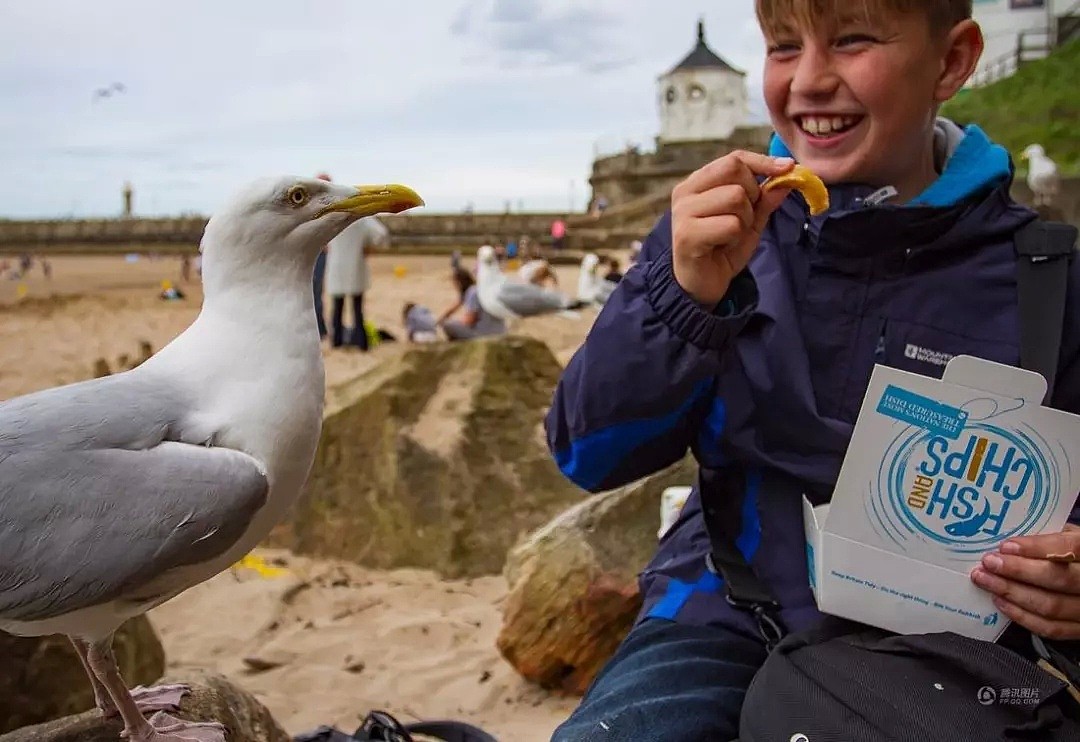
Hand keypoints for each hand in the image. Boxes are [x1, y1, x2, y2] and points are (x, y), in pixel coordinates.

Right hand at [671, 151, 794, 305]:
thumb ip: (765, 198)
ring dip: (744, 220)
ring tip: (731, 236)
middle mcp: (686, 192)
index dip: (762, 161)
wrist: (701, 285)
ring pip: (735, 197)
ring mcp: (683, 212)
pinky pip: (730, 224)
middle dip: (752, 195)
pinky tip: (722, 247)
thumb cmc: (722, 249)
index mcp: (698, 183)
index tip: (787, 167)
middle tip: (744, 219)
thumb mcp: (749, 220)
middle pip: (735, 171)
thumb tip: (788, 174)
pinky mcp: (687, 234)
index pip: (733, 159)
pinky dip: (735, 238)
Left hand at [970, 524, 1079, 639]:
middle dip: (1018, 571)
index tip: (1006, 546)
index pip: (1070, 548)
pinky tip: (1001, 601)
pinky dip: (1022, 616)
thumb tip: (1008, 546)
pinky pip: (1052, 628)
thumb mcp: (1068, 536)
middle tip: (989, 563)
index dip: (1037, 547)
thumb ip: (1046, 539)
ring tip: (986, 580)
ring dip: (1013, 593)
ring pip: (1052, 605)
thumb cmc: (1072, 552)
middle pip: (1059, 579)